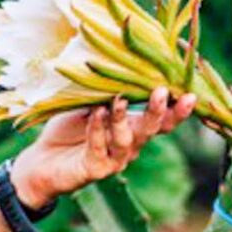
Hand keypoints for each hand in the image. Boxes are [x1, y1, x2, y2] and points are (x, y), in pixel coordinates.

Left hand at [9, 87, 196, 208]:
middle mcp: (130, 146)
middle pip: (152, 130)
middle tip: (163, 92)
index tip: (191, 94)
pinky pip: (99, 148)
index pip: (163, 120)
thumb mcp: (89, 103)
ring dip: (123, 118)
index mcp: (134, 128)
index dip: (178, 110)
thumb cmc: (68, 128)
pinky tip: (96, 113)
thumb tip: (120, 62)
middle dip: (159, 111)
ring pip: (127, 140)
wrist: (41, 160)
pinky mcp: (95, 170)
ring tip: (119, 100)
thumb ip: (107, 92)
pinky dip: (98, 129)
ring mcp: (115, 160)